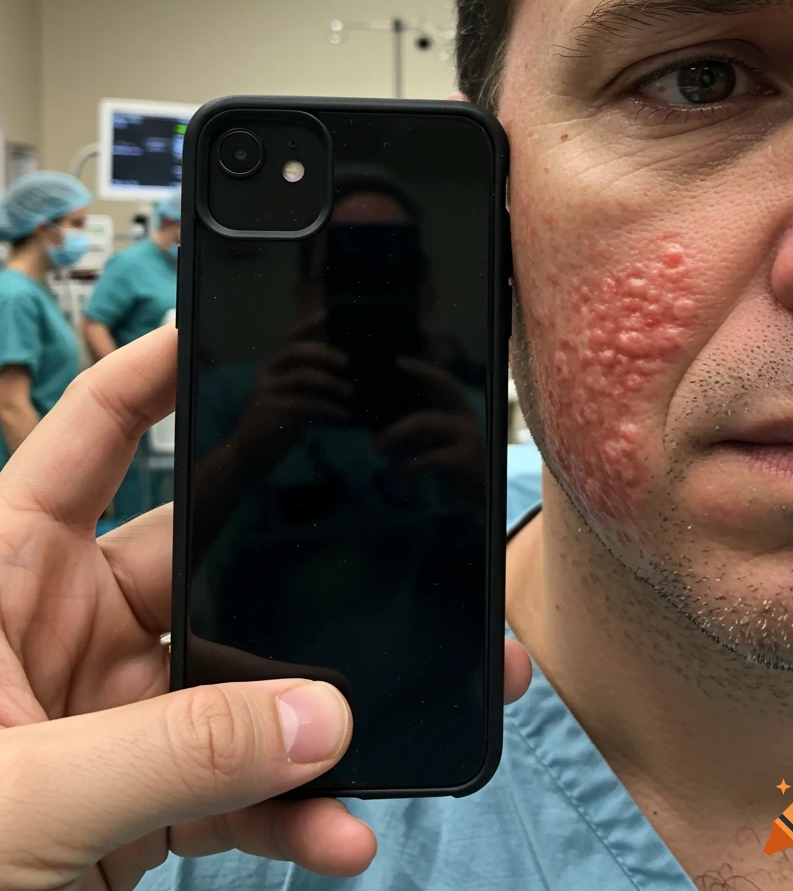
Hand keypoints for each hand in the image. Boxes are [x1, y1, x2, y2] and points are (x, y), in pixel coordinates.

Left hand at [0, 325, 531, 888]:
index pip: (88, 441)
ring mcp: (103, 716)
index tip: (236, 329)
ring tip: (383, 736)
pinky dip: (287, 809)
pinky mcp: (133, 797)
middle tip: (385, 560)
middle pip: (198, 565)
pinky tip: (335, 832)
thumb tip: (323, 719)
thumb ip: (173, 755)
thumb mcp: (24, 801)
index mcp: (1, 576)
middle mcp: (57, 628)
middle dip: (293, 581)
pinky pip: (230, 783)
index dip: (156, 374)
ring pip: (231, 688)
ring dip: (309, 721)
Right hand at [233, 321, 353, 462]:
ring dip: (331, 384)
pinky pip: (306, 405)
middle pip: (295, 351)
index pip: (288, 338)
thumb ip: (306, 375)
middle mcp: (267, 373)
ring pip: (303, 377)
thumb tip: (340, 361)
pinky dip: (329, 408)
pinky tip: (344, 414)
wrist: (251, 452)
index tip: (326, 314)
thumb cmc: (277, 418)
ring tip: (350, 392)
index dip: (306, 325)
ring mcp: (268, 392)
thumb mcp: (290, 393)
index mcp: (272, 365)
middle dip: (324, 353)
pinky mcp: (273, 412)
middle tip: (347, 362)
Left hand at [375, 357, 487, 496]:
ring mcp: (467, 434)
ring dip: (396, 431)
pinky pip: (432, 456)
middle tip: (396, 365)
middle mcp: (464, 415)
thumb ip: (414, 428)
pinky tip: (396, 472)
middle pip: (446, 384)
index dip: (423, 368)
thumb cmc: (450, 461)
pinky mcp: (465, 457)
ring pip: (427, 420)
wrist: (480, 491)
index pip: (442, 380)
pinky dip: (409, 464)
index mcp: (455, 409)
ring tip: (376, 445)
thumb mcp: (432, 440)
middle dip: (422, 372)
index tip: (398, 361)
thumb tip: (376, 420)